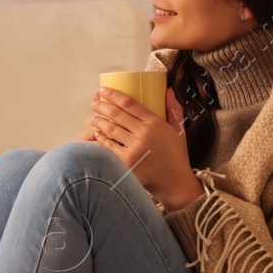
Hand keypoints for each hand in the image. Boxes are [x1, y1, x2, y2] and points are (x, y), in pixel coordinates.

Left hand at [83, 85, 201, 210]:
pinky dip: (101, 139)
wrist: (175, 182)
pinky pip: (109, 147)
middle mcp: (144, 133)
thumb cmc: (176, 155)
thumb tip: (168, 90)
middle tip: (94, 103)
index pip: (129, 103)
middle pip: (116, 114)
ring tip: (93, 118)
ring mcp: (135, 148)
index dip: (113, 95)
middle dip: (101, 106)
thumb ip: (173, 109)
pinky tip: (96, 134)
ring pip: (111, 129)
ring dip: (98, 121)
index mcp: (155, 122)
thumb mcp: (179, 130)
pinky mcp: (127, 162)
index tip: (102, 90)